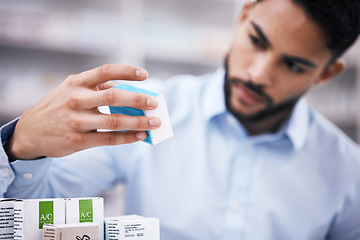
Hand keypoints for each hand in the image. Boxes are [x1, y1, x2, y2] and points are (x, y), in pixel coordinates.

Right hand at [9, 64, 160, 158]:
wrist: (30, 132)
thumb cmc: (58, 107)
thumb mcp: (70, 89)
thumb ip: (95, 87)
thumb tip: (126, 89)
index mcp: (76, 83)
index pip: (105, 72)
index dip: (126, 72)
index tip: (145, 75)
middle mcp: (76, 100)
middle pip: (114, 97)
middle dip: (138, 100)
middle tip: (155, 103)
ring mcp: (77, 121)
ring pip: (114, 121)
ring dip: (138, 122)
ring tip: (154, 123)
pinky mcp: (78, 141)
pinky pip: (108, 139)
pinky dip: (127, 138)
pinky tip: (140, 136)